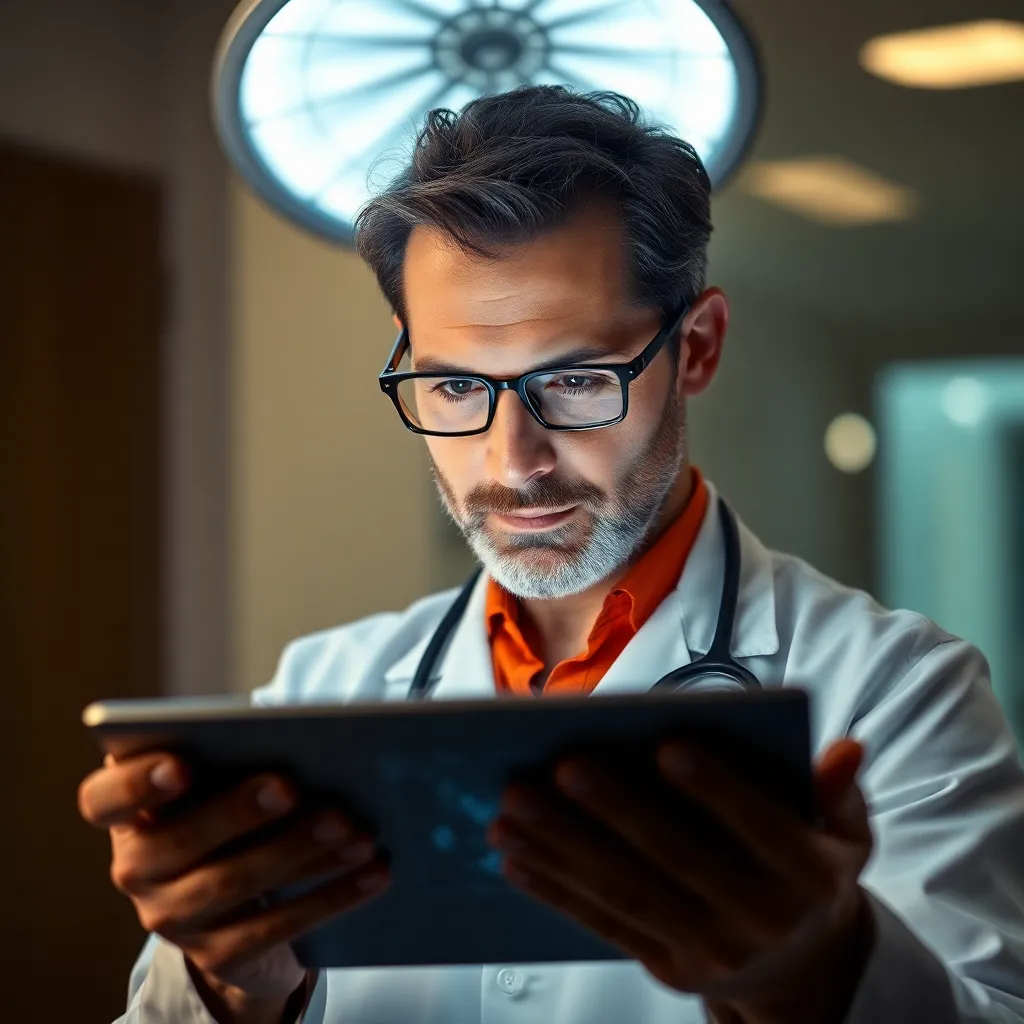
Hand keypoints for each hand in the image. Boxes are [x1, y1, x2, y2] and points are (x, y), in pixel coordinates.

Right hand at [78, 751, 390, 1023]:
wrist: (239, 901)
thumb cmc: (235, 808)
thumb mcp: (226, 779)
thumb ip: (239, 756)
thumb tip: (303, 739)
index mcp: (130, 811)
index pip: (103, 799)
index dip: (136, 783)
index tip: (182, 765)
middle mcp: (136, 868)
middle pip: (177, 841)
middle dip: (238, 811)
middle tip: (290, 786)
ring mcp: (171, 918)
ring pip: (232, 884)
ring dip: (298, 851)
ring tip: (354, 827)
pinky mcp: (218, 955)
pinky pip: (277, 929)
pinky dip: (333, 895)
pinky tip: (374, 870)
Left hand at [486, 738, 872, 1022]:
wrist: (803, 970)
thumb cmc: (812, 871)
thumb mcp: (846, 834)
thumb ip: (838, 791)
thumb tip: (844, 748)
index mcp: (807, 875)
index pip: (759, 826)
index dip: (717, 788)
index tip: (666, 744)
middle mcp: (756, 918)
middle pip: (676, 859)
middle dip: (615, 811)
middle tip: (562, 765)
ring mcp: (707, 949)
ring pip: (625, 891)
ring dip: (563, 848)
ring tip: (512, 805)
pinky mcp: (665, 966)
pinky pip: (603, 922)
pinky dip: (554, 889)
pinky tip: (513, 855)